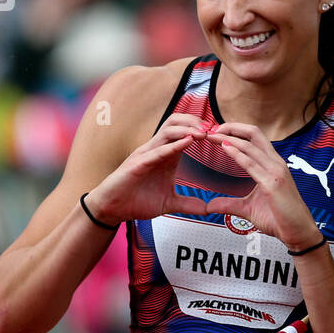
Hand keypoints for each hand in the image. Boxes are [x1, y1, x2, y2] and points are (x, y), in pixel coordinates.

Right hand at [86, 113, 209, 223]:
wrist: (112, 209)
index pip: (185, 132)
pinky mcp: (137, 164)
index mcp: (166, 155)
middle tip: (214, 129)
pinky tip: (187, 142)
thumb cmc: (137, 201)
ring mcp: (146, 154)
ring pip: (168, 130)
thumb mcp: (169, 203)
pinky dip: (173, 145)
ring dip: (187, 129)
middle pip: (177, 122)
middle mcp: (157, 149)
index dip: (202, 130)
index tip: (220, 135)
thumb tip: (209, 210)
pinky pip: (157, 150)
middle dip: (196, 122)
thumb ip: (189, 204)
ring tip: (204, 133)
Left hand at [202, 122, 322, 250]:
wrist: (298, 232)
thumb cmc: (279, 218)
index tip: (217, 133)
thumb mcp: (248, 208)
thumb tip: (210, 205)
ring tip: (212, 135)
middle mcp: (275, 163)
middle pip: (253, 133)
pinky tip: (224, 148)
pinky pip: (251, 164)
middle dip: (231, 127)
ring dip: (229, 138)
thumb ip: (230, 204)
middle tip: (212, 129)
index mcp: (272, 164)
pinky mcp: (273, 183)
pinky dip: (236, 153)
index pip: (254, 138)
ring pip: (250, 145)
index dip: (235, 131)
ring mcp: (276, 171)